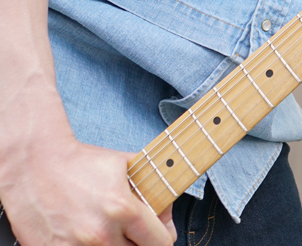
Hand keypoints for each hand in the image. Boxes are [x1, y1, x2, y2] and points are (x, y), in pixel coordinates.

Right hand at [0, 135, 173, 245]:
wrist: (34, 167)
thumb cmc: (82, 164)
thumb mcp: (128, 165)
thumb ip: (154, 189)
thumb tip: (167, 213)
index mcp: (122, 209)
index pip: (160, 242)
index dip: (163, 237)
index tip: (158, 233)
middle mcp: (100, 233)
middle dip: (138, 242)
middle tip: (130, 230)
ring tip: (106, 230)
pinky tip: (84, 237)